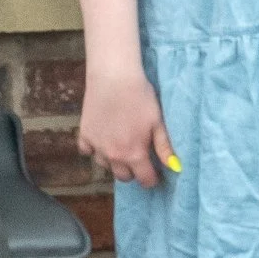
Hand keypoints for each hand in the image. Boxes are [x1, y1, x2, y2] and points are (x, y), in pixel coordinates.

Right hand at [78, 64, 176, 188]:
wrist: (113, 77)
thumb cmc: (140, 97)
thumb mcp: (157, 122)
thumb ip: (164, 147)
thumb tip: (174, 167)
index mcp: (134, 154)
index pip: (144, 180)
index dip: (151, 179)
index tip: (154, 173)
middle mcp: (113, 156)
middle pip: (123, 177)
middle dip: (133, 171)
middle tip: (138, 157)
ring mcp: (96, 147)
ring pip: (105, 165)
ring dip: (114, 160)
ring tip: (121, 145)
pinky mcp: (84, 135)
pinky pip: (87, 151)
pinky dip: (95, 149)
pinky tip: (103, 138)